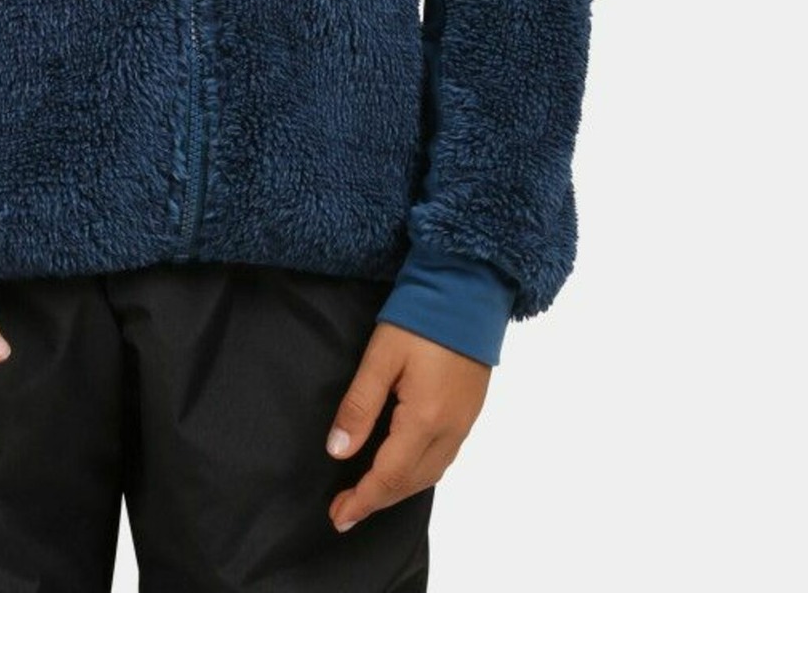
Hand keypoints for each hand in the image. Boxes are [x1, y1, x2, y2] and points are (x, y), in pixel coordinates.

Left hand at [324, 322, 491, 531]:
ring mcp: (463, 424)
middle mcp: (449, 430)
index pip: (389, 476)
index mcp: (425, 419)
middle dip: (376, 501)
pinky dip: (417, 475)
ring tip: (368, 496)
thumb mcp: (381, 356)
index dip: (362, 500)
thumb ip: (359, 405)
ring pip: (429, 475)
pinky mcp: (468, 413)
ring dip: (397, 492)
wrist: (469, 290)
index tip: (338, 517)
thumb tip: (338, 451)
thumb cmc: (420, 318)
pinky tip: (402, 469)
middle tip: (344, 513)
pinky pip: (442, 459)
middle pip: (410, 483)